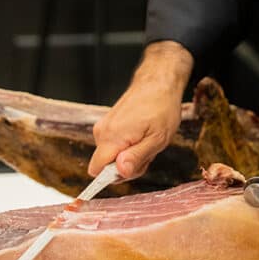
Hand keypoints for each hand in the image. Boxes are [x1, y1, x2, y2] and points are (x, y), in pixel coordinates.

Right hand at [87, 41, 192, 179]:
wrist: (158, 82)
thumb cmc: (162, 108)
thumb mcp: (157, 139)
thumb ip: (137, 157)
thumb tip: (120, 172)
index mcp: (112, 137)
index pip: (96, 171)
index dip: (113, 177)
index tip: (133, 167)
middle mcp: (102, 132)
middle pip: (106, 165)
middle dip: (126, 166)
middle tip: (148, 151)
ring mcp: (104, 126)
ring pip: (111, 155)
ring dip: (130, 155)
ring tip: (147, 140)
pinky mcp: (108, 123)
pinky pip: (113, 144)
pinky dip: (128, 145)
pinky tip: (142, 134)